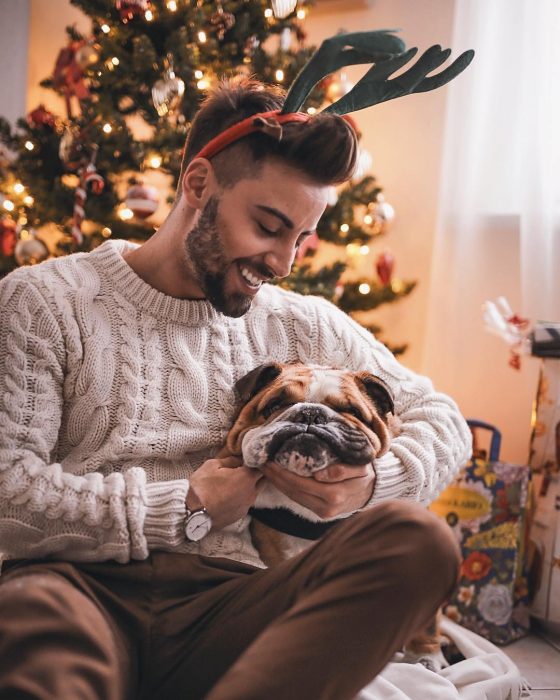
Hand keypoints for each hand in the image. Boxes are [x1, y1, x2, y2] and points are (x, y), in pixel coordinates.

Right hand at [188, 456, 263, 529]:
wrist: (192, 513)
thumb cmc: (202, 487)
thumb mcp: (212, 465)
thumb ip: (230, 460)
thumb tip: (238, 460)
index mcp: (247, 477)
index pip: (260, 466)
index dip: (254, 462)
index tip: (247, 460)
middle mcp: (251, 492)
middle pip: (262, 480)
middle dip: (256, 474)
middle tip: (243, 470)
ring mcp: (246, 506)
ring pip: (254, 493)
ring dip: (248, 487)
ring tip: (234, 484)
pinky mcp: (240, 516)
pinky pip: (245, 503)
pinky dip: (241, 498)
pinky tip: (229, 496)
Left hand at [260, 462, 375, 518]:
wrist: (375, 490)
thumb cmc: (366, 474)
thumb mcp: (359, 467)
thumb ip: (341, 469)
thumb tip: (319, 474)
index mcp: (335, 495)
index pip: (300, 483)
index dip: (282, 472)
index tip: (269, 460)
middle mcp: (326, 507)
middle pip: (293, 491)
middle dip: (275, 477)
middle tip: (261, 462)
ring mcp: (323, 513)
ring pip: (294, 497)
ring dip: (278, 483)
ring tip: (266, 469)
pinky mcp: (321, 514)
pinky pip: (299, 500)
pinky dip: (287, 488)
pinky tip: (279, 478)